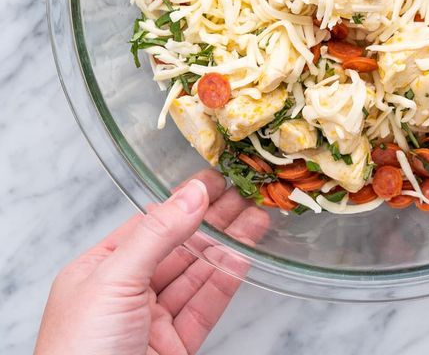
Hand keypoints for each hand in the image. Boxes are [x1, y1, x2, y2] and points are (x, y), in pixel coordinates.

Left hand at [34, 170, 267, 354]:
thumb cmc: (80, 353)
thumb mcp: (114, 281)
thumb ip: (157, 234)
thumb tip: (193, 192)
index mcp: (99, 271)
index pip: (149, 224)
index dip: (184, 200)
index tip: (215, 180)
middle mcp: (126, 292)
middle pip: (178, 247)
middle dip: (212, 220)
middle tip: (246, 193)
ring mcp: (152, 322)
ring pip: (196, 275)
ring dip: (227, 246)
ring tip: (257, 218)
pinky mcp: (175, 347)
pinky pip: (205, 306)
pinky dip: (226, 281)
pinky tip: (245, 256)